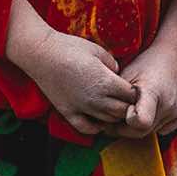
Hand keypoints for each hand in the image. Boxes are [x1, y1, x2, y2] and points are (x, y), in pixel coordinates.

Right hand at [21, 27, 137, 135]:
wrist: (41, 53)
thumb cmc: (70, 47)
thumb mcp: (97, 50)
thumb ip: (112, 64)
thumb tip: (118, 73)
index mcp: (106, 82)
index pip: (131, 95)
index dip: (134, 92)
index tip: (132, 87)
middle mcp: (96, 99)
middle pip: (122, 111)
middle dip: (127, 106)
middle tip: (125, 99)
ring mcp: (82, 108)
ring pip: (107, 121)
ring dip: (114, 116)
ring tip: (114, 107)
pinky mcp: (68, 112)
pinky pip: (86, 128)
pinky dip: (95, 127)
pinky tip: (97, 119)